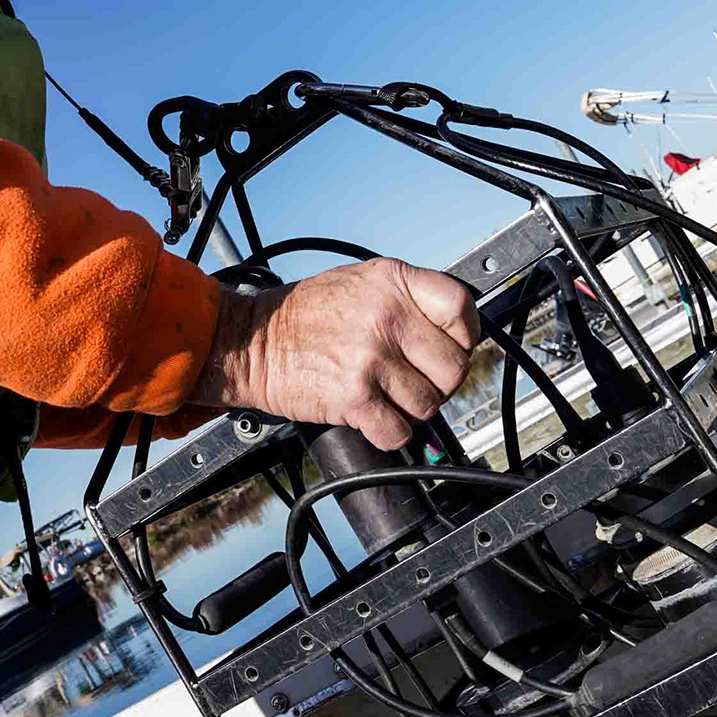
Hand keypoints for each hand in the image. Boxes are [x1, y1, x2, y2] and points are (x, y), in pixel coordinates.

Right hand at [191, 258, 481, 449]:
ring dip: (412, 410)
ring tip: (387, 397)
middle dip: (440, 383)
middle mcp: (386, 317)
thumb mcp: (360, 282)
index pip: (461, 309)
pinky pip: (399, 431)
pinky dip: (390, 433)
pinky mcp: (354, 397)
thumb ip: (406, 298)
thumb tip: (452, 328)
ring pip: (428, 404)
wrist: (249, 341)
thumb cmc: (302, 314)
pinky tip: (374, 418)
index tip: (456, 346)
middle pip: (453, 367)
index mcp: (392, 282)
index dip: (466, 335)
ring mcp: (371, 358)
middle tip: (417, 382)